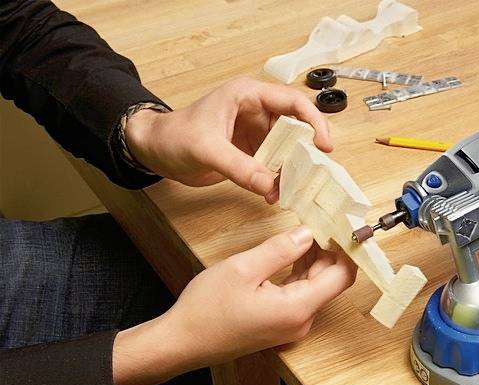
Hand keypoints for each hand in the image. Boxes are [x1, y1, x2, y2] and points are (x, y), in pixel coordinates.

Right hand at [112, 226, 355, 384]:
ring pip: (316, 286)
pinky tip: (292, 251)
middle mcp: (301, 320)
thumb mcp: (242, 268)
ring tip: (306, 228)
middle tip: (321, 218)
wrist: (181, 343)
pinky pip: (300, 294)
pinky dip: (300, 272)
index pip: (342, 276)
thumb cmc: (206, 310)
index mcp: (297, 308)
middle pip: (331, 280)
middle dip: (329, 249)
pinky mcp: (280, 324)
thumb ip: (280, 249)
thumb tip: (308, 233)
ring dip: (314, 259)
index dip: (345, 248)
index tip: (340, 224)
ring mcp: (291, 325)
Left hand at [125, 77, 332, 196]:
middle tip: (313, 173)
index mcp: (248, 96)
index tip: (324, 145)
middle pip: (296, 128)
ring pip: (288, 150)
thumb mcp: (207, 149)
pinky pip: (274, 165)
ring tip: (293, 188)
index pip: (294, 103)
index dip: (313, 122)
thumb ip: (240, 168)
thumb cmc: (174, 136)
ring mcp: (256, 134)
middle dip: (306, 151)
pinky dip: (279, 179)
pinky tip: (277, 193)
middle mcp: (257, 112)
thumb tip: (270, 186)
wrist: (154, 150)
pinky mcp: (252, 153)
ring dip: (292, 169)